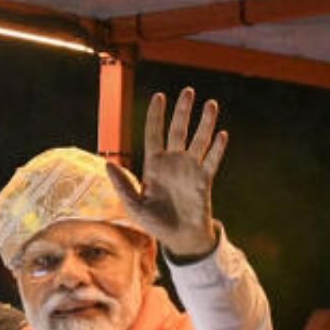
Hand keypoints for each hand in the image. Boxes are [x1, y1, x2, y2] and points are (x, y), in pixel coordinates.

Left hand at [107, 87, 224, 258]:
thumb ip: (122, 184)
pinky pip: (211, 160)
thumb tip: (108, 164)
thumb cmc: (155, 223)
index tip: (159, 96)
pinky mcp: (204, 180)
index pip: (154, 134)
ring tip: (210, 104)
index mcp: (154, 165)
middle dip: (182, 111)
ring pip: (198, 140)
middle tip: (188, 91)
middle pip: (177, 130)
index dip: (156, 116)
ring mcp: (190, 169)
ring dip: (204, 123)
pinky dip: (216, 148)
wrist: (179, 239)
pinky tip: (221, 134)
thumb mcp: (134, 205)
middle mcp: (173, 163)